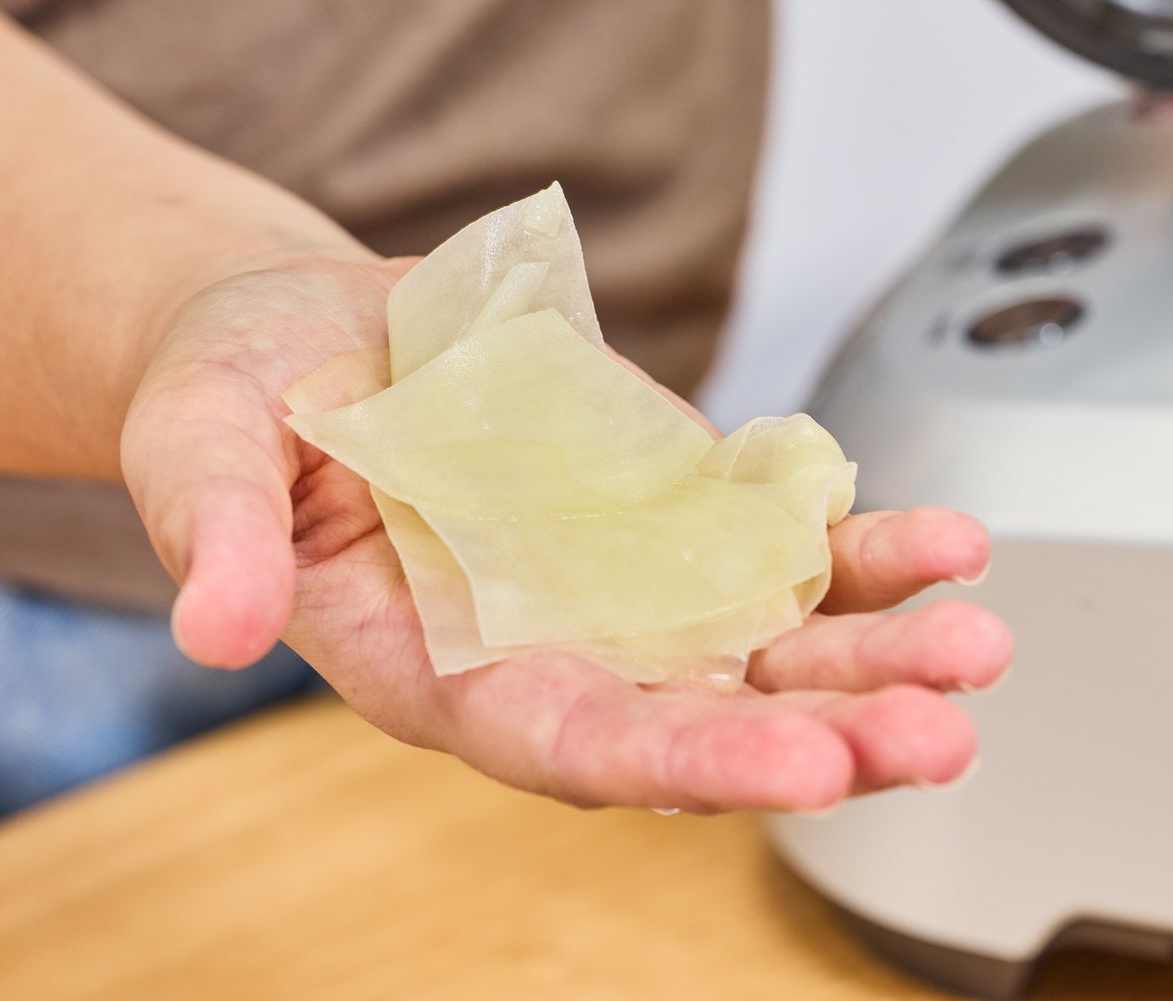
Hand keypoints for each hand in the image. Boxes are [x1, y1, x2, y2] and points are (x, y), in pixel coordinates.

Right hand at [122, 257, 1011, 812]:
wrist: (315, 336)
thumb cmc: (241, 399)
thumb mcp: (199, 447)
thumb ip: (222, 536)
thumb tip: (217, 628)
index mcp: (437, 669)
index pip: (563, 746)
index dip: (677, 763)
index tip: (795, 769)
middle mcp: (548, 650)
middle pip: (697, 724)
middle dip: (818, 736)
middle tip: (933, 734)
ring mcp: (622, 585)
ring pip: (764, 652)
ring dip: (872, 656)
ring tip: (974, 644)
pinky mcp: (670, 511)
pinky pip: (781, 549)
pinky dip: (864, 551)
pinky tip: (946, 546)